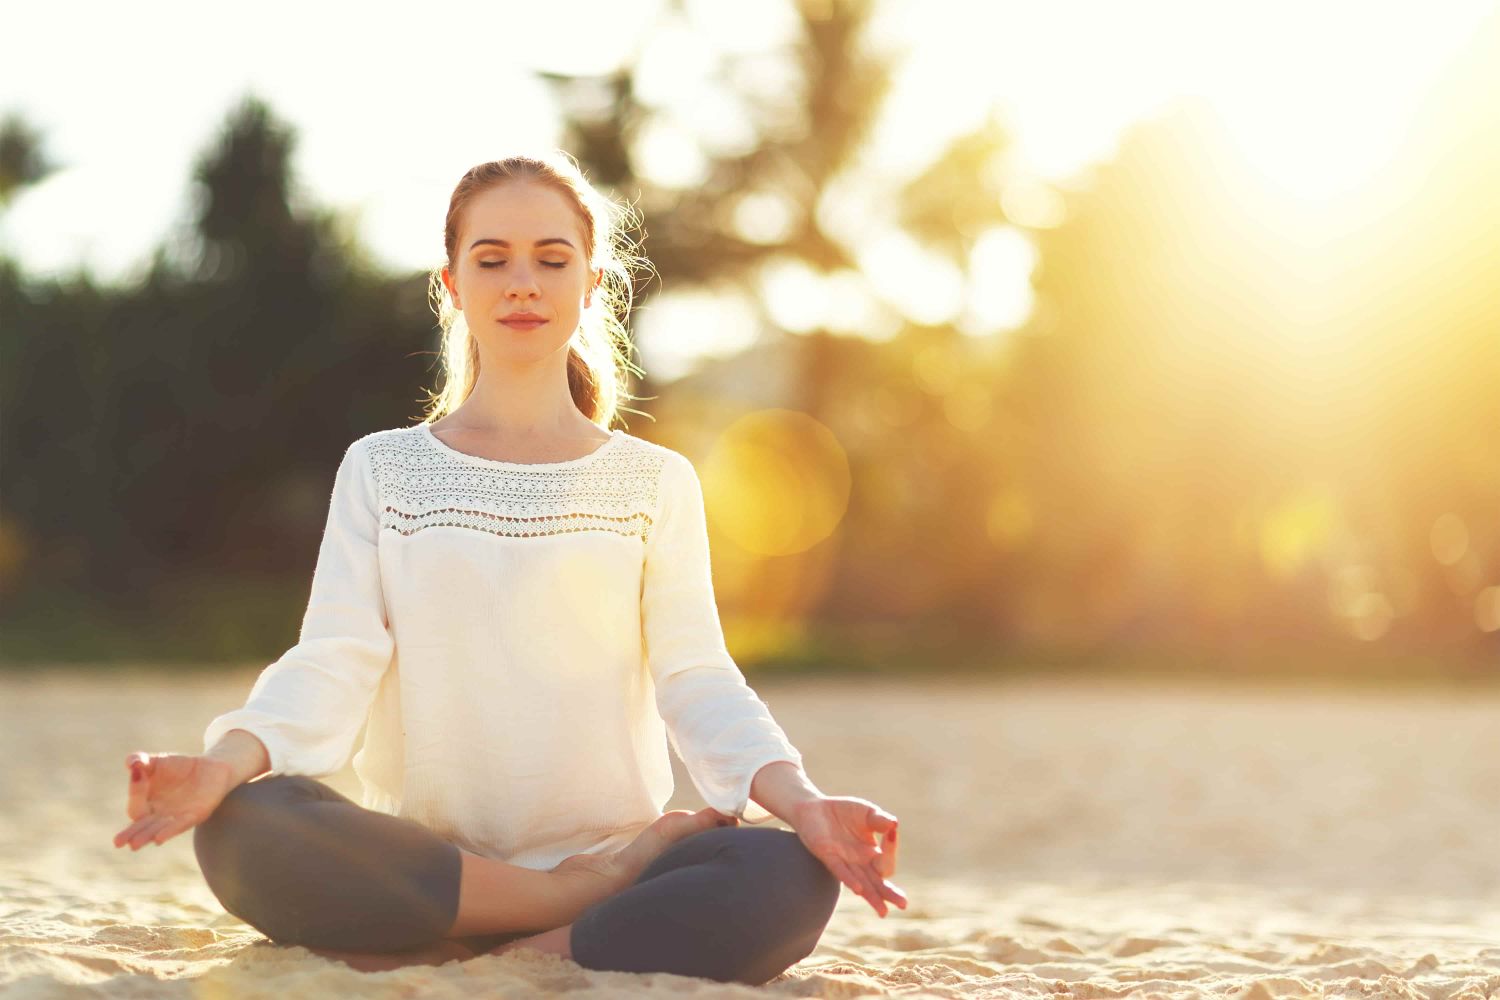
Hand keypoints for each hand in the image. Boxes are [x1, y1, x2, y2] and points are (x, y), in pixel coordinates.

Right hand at [113, 752, 235, 850]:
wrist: (211, 767)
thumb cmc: (179, 767)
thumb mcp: (157, 761)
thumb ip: (141, 761)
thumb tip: (132, 763)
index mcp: (146, 804)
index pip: (136, 804)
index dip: (136, 789)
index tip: (138, 770)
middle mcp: (159, 815)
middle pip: (142, 826)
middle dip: (131, 833)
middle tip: (117, 842)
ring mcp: (176, 817)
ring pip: (158, 830)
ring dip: (147, 836)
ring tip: (134, 845)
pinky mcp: (195, 816)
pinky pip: (181, 825)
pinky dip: (169, 831)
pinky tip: (158, 839)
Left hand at [790, 795, 906, 916]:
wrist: (814, 808)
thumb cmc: (844, 812)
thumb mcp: (866, 812)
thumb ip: (879, 819)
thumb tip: (894, 824)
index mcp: (872, 854)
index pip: (886, 860)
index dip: (891, 849)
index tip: (892, 831)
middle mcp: (859, 863)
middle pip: (877, 883)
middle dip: (889, 893)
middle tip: (902, 904)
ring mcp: (844, 862)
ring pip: (861, 884)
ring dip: (872, 896)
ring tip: (883, 911)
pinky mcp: (827, 856)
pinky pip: (840, 871)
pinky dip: (849, 879)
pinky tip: (859, 888)